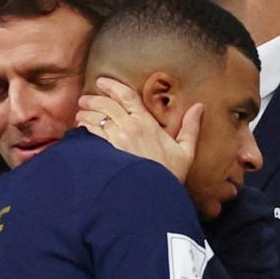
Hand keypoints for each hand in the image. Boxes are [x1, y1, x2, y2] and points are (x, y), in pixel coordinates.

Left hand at [76, 76, 202, 181]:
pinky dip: (84, 129)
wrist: (153, 197)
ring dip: (85, 114)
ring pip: (95, 119)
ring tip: (80, 114)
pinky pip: (91, 135)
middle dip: (92, 100)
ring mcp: (115, 141)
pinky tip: (81, 129)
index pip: (127, 96)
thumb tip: (199, 107)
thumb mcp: (185, 152)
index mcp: (147, 123)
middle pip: (106, 105)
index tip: (101, 81)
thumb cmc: (169, 176)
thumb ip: (190, 128)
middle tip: (84, 99)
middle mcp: (129, 128)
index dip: (112, 86)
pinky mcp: (105, 154)